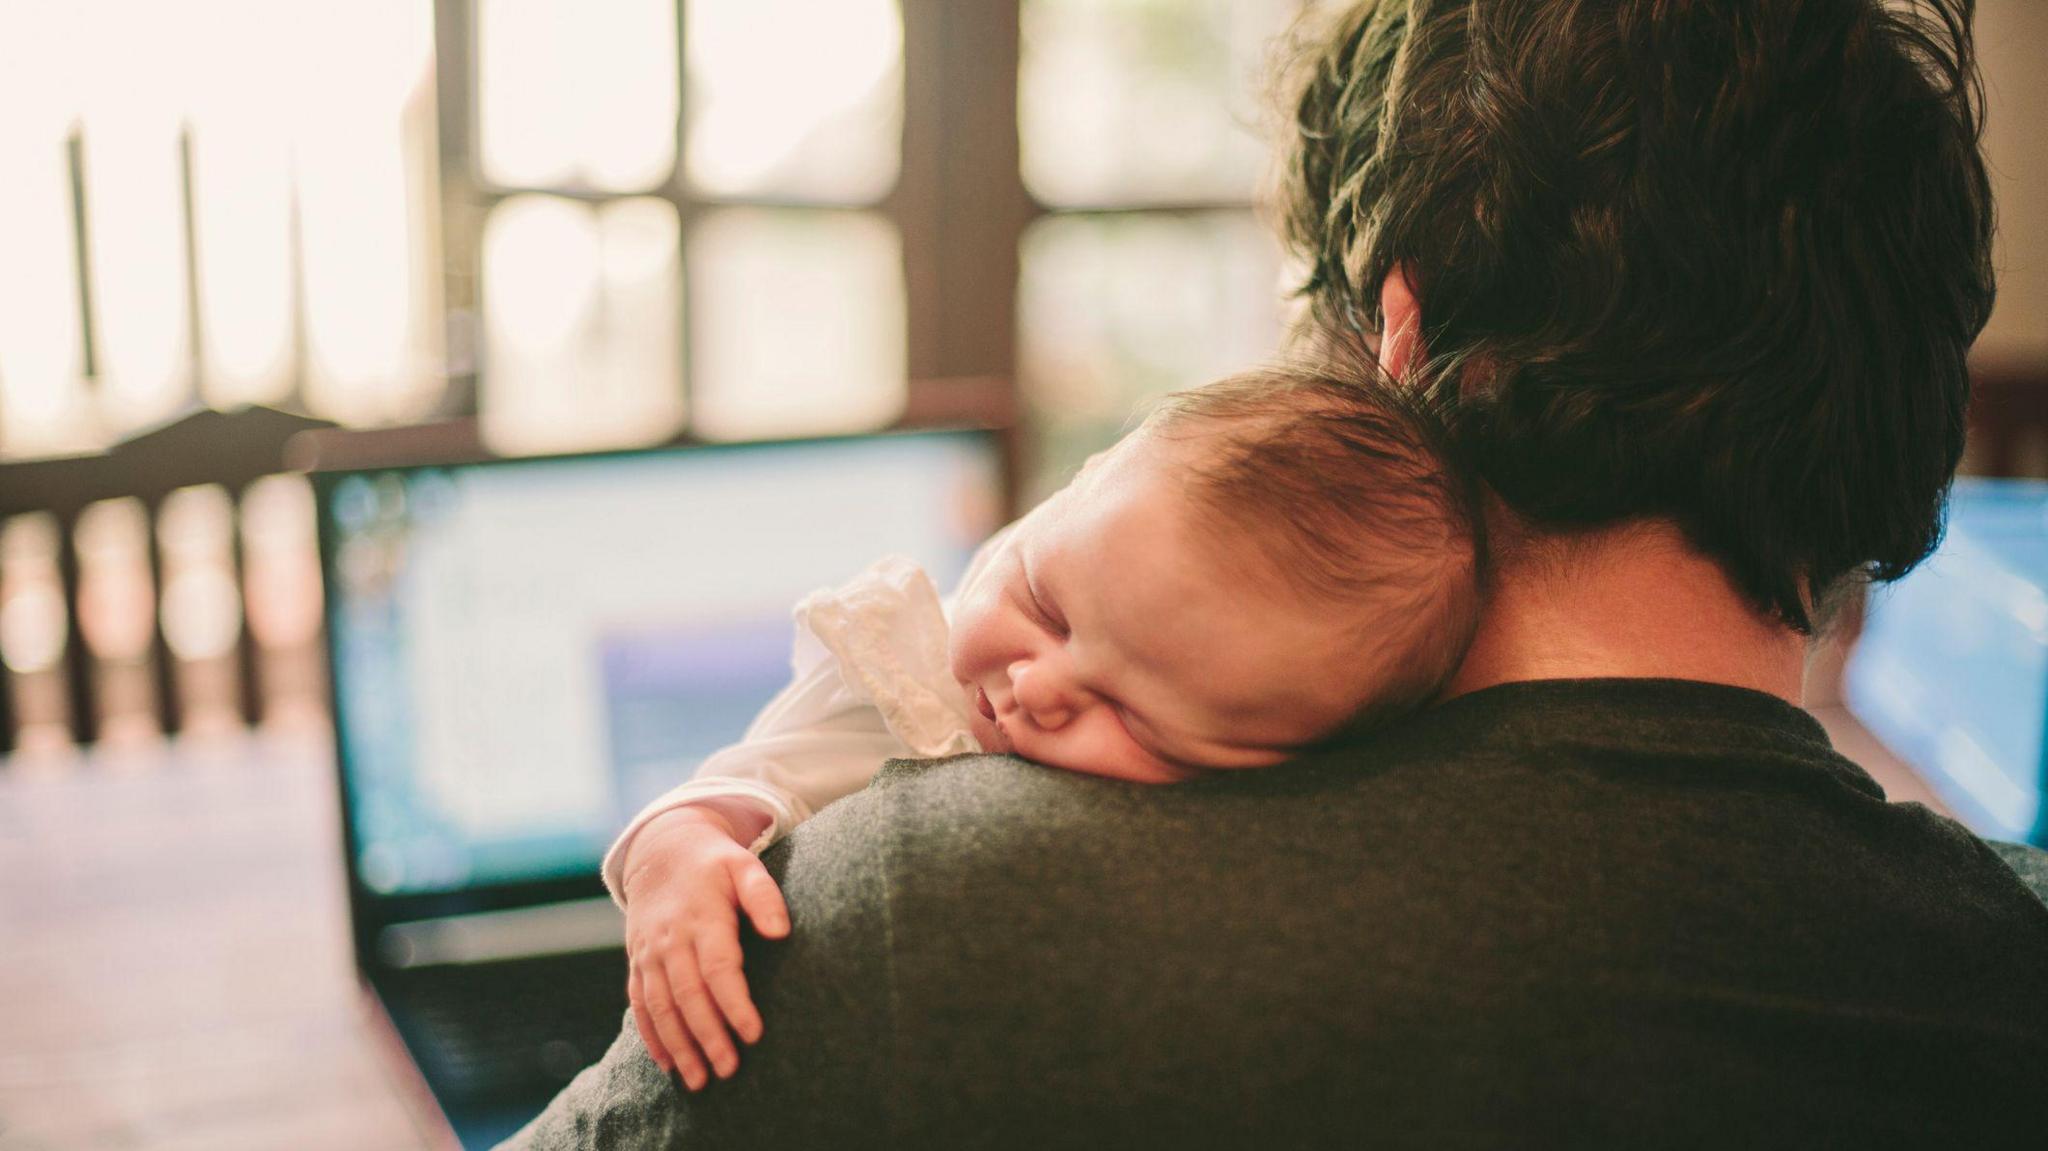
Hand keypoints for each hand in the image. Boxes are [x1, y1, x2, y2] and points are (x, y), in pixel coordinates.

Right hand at [620, 805, 790, 1089]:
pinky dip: (652, 1036)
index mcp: (702, 917)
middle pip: (688, 995)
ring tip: (700, 1081)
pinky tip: (668, 1065)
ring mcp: (649, 953)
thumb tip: (782, 931)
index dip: (734, 1003)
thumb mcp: (744, 865)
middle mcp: (671, 940)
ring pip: (661, 1007)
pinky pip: (640, 1004)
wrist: (661, 851)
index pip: (718, 967)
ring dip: (679, 1046)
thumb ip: (764, 896)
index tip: (753, 1034)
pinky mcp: (637, 963)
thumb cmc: (715, 864)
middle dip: (708, 1036)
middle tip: (729, 1070)